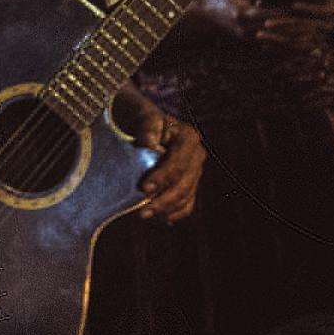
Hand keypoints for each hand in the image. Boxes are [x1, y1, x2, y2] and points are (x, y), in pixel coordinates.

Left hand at [113, 92, 204, 224]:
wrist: (137, 120)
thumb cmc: (138, 116)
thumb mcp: (141, 115)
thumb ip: (147, 127)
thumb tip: (148, 145)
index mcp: (188, 138)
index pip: (178, 163)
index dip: (163, 177)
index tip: (144, 188)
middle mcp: (196, 155)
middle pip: (184, 184)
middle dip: (163, 200)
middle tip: (141, 212)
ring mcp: (194, 171)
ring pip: (186, 197)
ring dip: (166, 210)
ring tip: (143, 216)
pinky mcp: (188, 183)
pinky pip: (186, 204)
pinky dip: (173, 213)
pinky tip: (158, 219)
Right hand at [196, 0, 333, 49]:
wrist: (204, 17)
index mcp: (242, 13)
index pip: (270, 14)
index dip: (288, 15)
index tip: (305, 13)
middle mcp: (245, 29)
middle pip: (276, 30)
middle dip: (296, 30)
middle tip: (315, 28)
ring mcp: (247, 37)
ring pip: (275, 41)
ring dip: (294, 40)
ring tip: (311, 39)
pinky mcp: (249, 41)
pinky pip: (270, 44)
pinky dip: (285, 43)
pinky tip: (298, 43)